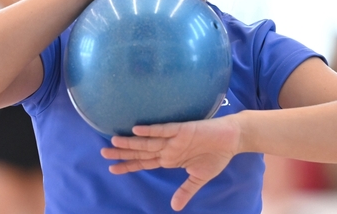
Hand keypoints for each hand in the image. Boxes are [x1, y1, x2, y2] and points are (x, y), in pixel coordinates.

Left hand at [100, 116, 241, 210]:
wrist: (232, 139)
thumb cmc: (216, 155)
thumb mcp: (199, 178)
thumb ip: (186, 191)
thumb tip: (174, 207)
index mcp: (170, 158)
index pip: (145, 162)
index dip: (129, 165)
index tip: (112, 168)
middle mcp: (168, 148)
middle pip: (141, 151)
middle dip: (123, 153)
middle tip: (103, 153)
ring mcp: (174, 139)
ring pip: (148, 141)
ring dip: (132, 142)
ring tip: (114, 141)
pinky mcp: (183, 130)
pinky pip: (164, 130)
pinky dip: (151, 131)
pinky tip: (137, 130)